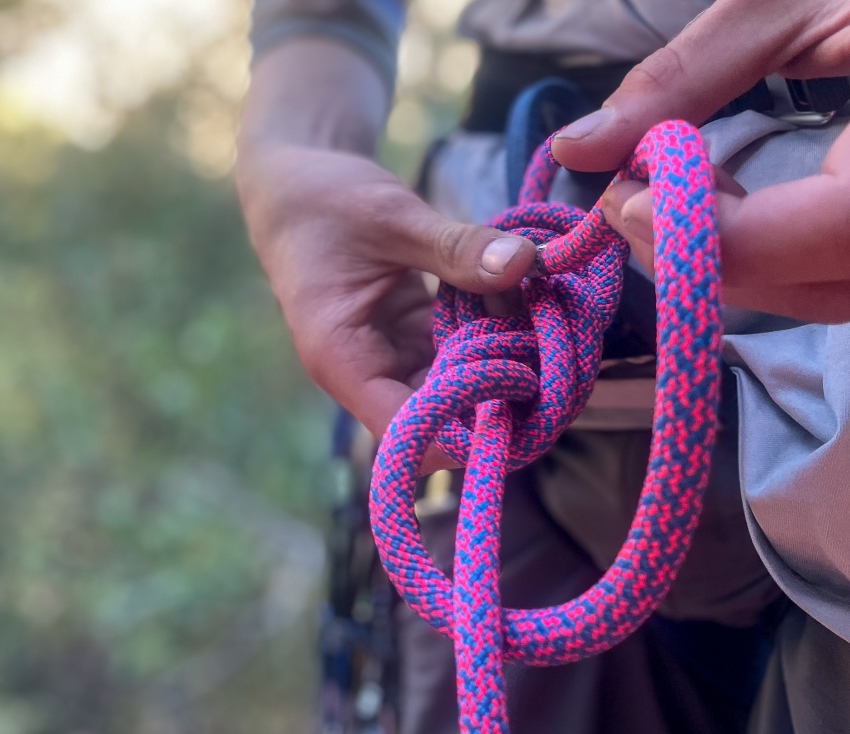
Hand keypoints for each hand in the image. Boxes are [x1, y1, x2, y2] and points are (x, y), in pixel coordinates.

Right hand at [238, 144, 535, 467]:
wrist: (295, 183)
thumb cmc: (324, 200)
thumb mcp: (393, 217)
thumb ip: (457, 246)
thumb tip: (525, 263)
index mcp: (344, 360)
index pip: (407, 433)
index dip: (465, 433)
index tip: (524, 394)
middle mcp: (368, 374)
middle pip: (441, 421)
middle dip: (497, 395)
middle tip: (555, 351)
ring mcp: (393, 359)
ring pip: (459, 389)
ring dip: (503, 362)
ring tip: (548, 320)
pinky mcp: (414, 340)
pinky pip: (461, 353)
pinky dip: (495, 333)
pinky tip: (527, 303)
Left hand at [551, 0, 849, 322]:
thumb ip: (688, 75)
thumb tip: (576, 149)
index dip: (737, 235)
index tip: (634, 201)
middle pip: (830, 279)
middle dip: (702, 252)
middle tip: (627, 194)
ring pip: (829, 296)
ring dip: (723, 258)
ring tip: (670, 189)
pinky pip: (841, 282)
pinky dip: (761, 256)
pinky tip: (721, 203)